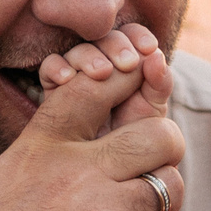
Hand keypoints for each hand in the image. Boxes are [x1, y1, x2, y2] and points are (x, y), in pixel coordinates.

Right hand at [0, 32, 187, 210]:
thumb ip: (52, 144)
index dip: (128, 77)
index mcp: (41, 148)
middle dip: (167, 148)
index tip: (143, 78)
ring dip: (157, 205)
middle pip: (161, 136)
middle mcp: (75, 174)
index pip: (95, 88)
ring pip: (169, 190)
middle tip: (154, 168)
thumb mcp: (7, 180)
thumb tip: (101, 112)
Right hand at [38, 22, 172, 132]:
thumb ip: (159, 85)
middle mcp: (104, 66)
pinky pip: (51, 69)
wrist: (106, 174)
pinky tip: (66, 80)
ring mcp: (78, 77)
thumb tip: (156, 56)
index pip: (132, 37)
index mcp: (130, 65)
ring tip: (101, 74)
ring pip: (78, 52)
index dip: (138, 37)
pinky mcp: (55, 91)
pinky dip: (58, 68)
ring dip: (89, 56)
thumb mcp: (153, 115)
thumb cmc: (135, 144)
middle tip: (128, 63)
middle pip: (104, 39)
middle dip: (116, 46)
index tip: (148, 48)